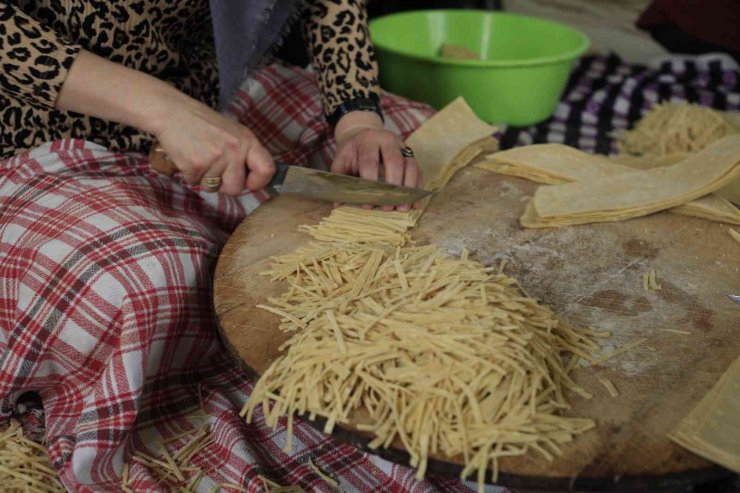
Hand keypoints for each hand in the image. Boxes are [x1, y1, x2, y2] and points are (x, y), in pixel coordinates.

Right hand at [152, 94, 274, 194]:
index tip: (250, 184)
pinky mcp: (195, 165)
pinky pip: (195, 183)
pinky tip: (188, 157)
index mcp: (247, 141)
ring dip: (204, 178)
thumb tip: (252, 182)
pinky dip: (190, 174)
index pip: (267, 169)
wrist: (172, 111)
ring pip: (213, 188)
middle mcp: (235, 150)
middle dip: (224, 185)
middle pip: (236, 188)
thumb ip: (244, 153)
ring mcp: (215, 158)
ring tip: (199, 157)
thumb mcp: (232, 132)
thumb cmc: (203, 124)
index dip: (259, 182)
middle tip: (214, 169)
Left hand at [332, 111, 421, 210]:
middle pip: (395, 161)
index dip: (369, 181)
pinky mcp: (411, 156)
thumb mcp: (341, 161)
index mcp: (368, 140)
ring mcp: (402, 147)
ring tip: (403, 208)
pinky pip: (418, 171)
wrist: (363, 135)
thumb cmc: (352, 152)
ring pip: (411, 166)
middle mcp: (388, 140)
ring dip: (408, 189)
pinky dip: (417, 188)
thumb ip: (339, 179)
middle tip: (388, 206)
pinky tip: (413, 203)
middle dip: (393, 186)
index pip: (370, 160)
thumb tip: (338, 204)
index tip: (367, 202)